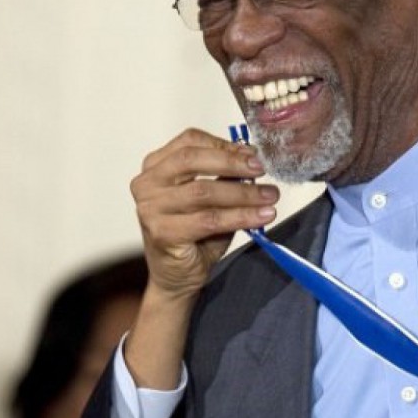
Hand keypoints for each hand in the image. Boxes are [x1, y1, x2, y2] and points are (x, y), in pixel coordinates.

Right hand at [131, 128, 276, 301]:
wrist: (178, 276)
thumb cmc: (194, 234)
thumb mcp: (211, 198)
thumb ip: (224, 177)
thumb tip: (253, 159)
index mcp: (155, 166)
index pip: (190, 141)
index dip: (224, 145)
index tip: (253, 154)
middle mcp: (147, 184)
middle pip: (192, 160)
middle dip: (232, 163)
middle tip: (261, 170)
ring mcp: (150, 208)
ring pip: (203, 191)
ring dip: (243, 193)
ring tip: (270, 196)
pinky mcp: (162, 233)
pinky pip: (209, 220)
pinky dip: (240, 216)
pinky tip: (261, 217)